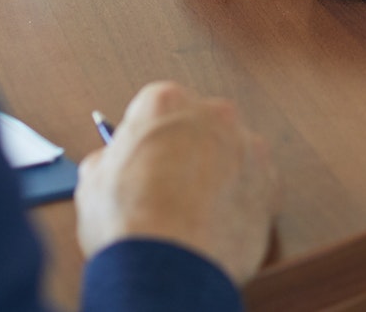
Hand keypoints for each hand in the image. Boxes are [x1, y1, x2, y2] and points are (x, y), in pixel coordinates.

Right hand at [75, 81, 277, 285]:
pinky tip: (217, 225)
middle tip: (171, 187)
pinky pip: (254, 185)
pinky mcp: (272, 182)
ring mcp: (247, 146)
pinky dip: (240, 201)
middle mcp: (212, 114)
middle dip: (188, 150)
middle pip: (200, 125)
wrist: (168, 265)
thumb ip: (110, 161)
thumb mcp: (93, 181)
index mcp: (166, 101)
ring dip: (218, 175)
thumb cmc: (128, 220)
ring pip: (231, 153)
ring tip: (195, 213)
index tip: (145, 160)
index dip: (149, 139)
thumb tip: (113, 163)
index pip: (159, 107)